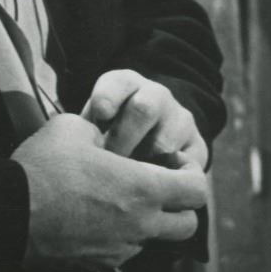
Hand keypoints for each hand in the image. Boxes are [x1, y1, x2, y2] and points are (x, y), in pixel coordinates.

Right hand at [11, 112, 206, 271]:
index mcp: (143, 189)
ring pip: (154, 240)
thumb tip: (103, 135)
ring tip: (118, 201)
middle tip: (157, 186)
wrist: (7, 214)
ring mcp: (120, 250)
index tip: (172, 163)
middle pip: (188, 226)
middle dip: (180, 206)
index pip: (198, 191)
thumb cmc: (43, 168)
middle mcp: (140, 225)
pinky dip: (119, 236)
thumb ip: (101, 130)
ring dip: (147, 222)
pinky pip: (123, 251)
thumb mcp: (74, 128)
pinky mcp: (98, 266)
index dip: (192, 174)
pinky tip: (93, 218)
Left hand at [80, 68, 208, 170]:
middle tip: (111, 161)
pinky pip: (187, 163)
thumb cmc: (108, 136)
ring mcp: (179, 119)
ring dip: (145, 162)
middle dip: (124, 138)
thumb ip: (84, 132)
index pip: (118, 83)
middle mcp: (155, 96)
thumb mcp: (92, 127)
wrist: (148, 147)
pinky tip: (153, 188)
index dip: (107, 98)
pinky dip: (168, 178)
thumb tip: (74, 153)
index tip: (100, 117)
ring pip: (167, 137)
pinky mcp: (197, 147)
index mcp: (125, 86)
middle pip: (144, 108)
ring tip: (129, 179)